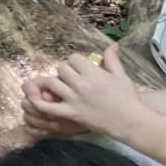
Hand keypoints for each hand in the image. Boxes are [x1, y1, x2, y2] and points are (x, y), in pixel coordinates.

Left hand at [23, 45, 147, 140]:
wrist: (129, 121)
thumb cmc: (127, 97)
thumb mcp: (121, 75)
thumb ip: (112, 59)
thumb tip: (112, 45)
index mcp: (93, 73)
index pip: (73, 58)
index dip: (76, 62)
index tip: (80, 68)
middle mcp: (81, 84)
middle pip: (61, 68)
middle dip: (65, 71)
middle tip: (71, 78)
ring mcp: (73, 99)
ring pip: (52, 83)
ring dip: (53, 83)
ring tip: (59, 86)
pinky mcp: (70, 113)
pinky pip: (48, 106)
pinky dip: (39, 102)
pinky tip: (36, 98)